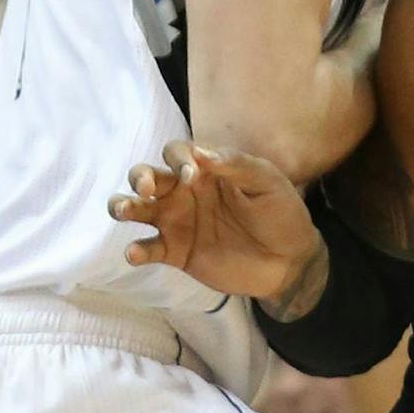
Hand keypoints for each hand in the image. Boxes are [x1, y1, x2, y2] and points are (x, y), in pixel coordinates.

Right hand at [109, 141, 320, 302]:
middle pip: (146, 176)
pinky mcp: (176, 253)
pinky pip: (148, 249)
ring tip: (124, 211)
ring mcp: (177, 222)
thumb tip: (201, 153)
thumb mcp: (267, 182)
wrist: (290, 261)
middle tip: (146, 188)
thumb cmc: (281, 213)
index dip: (177, 157)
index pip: (177, 152)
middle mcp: (184, 192)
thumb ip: (236, 165)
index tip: (191, 174)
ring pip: (137, 209)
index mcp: (206, 170)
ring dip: (122, 206)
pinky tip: (135, 253)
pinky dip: (136, 250)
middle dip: (139, 177)